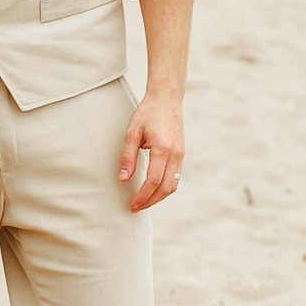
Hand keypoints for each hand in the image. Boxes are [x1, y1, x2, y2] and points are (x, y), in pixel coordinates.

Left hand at [118, 92, 183, 211]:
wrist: (167, 98)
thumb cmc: (147, 113)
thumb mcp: (132, 133)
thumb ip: (128, 157)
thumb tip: (124, 179)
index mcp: (163, 148)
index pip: (154, 180)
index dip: (143, 196)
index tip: (132, 204)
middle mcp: (176, 153)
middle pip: (166, 188)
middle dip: (150, 201)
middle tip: (135, 207)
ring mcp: (181, 154)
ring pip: (173, 185)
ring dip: (159, 197)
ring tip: (143, 202)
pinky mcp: (182, 154)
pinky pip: (176, 177)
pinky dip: (165, 188)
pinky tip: (153, 190)